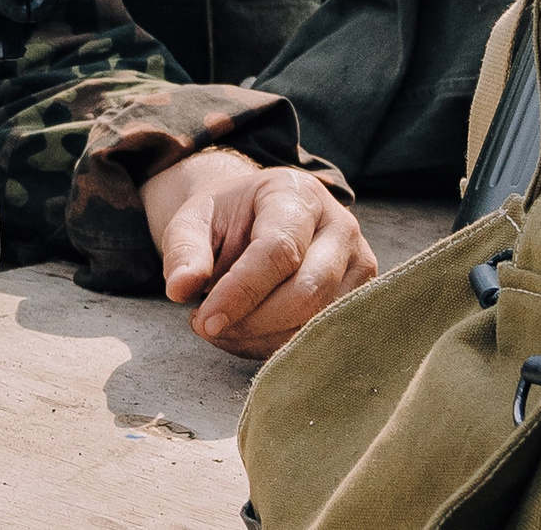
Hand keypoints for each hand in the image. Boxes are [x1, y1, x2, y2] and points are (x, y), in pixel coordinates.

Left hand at [141, 149, 377, 358]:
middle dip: (252, 322)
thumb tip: (180, 289)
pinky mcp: (360, 298)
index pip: (278, 250)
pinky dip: (277, 347)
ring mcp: (359, 264)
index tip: (205, 321)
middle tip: (205, 325)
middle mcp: (340, 226)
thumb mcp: (192, 221)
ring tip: (221, 326)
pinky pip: (324, 338)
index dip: (241, 292)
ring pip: (318, 321)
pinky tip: (246, 336)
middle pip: (308, 292)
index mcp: (296, 194)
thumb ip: (184, 250)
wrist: (255, 218)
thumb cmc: (225, 219)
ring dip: (262, 338)